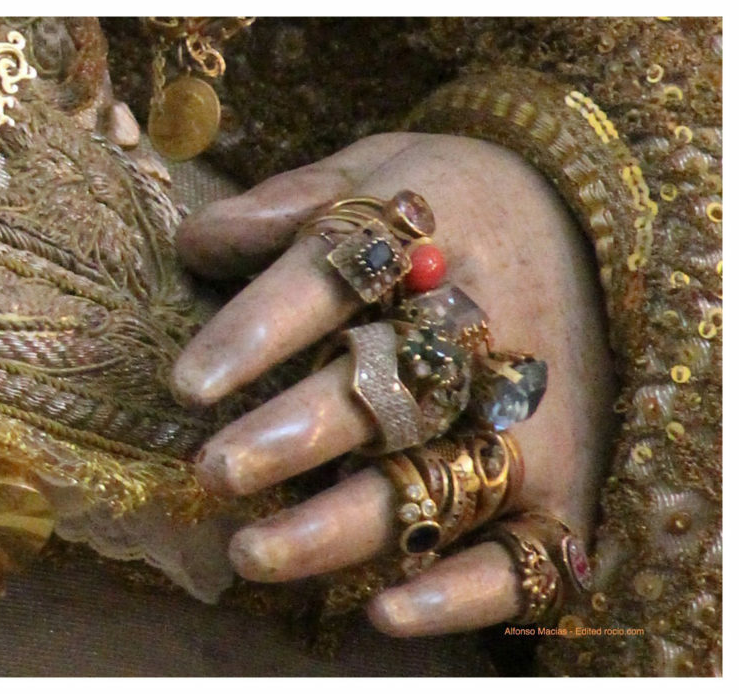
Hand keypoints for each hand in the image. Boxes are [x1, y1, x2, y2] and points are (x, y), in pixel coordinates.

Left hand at [170, 133, 616, 635]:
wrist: (590, 224)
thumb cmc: (460, 203)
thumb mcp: (383, 166)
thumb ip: (292, 203)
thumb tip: (198, 242)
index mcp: (426, 238)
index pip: (331, 281)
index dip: (260, 332)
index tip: (189, 383)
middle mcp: (480, 331)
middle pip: (383, 392)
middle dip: (297, 435)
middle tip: (217, 468)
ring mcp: (523, 416)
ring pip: (434, 483)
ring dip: (340, 527)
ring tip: (252, 551)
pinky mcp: (560, 483)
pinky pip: (524, 554)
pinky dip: (462, 592)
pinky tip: (385, 610)